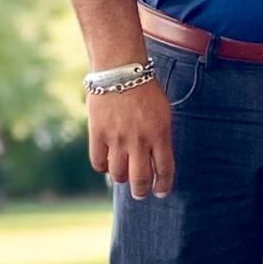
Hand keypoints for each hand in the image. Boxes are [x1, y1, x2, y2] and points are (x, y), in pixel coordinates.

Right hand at [87, 81, 175, 198]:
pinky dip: (103, 167)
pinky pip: (99, 163)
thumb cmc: (145, 91)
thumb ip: (161, 138)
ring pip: (119, 175)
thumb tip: (156, 162)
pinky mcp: (98, 134)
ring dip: (122, 179)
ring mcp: (118, 138)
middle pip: (140, 179)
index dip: (163, 186)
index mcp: (160, 134)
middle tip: (140, 192)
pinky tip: (107, 162)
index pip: (164, 170)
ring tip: (124, 175)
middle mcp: (139, 140)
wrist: (121, 71)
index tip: (160, 192)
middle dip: (141, 191)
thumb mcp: (163, 113)